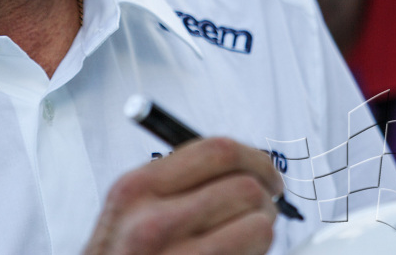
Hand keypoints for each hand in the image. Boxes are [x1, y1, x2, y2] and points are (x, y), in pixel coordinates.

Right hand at [83, 136, 281, 254]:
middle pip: (244, 187)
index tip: (265, 171)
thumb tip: (238, 162)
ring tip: (249, 235)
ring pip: (259, 225)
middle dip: (265, 196)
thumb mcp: (129, 208)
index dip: (254, 157)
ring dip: (263, 228)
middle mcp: (152, 222)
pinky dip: (257, 254)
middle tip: (264, 206)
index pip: (215, 151)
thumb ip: (173, 178)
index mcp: (136, 188)